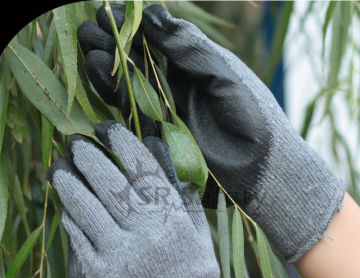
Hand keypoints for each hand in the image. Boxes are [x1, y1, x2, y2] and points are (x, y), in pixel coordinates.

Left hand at [47, 121, 260, 277]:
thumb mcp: (201, 240)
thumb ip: (188, 204)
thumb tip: (175, 172)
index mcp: (173, 219)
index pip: (144, 169)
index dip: (123, 144)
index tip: (108, 129)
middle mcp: (146, 233)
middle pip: (110, 182)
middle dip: (89, 156)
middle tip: (76, 141)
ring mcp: (120, 256)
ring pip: (87, 207)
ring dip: (69, 182)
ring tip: (58, 166)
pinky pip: (79, 238)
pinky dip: (71, 217)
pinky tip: (67, 206)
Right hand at [78, 4, 344, 262]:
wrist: (258, 167)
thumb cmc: (253, 117)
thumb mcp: (224, 76)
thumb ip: (190, 48)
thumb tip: (153, 14)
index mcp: (194, 65)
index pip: (157, 39)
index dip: (132, 26)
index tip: (108, 12)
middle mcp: (176, 85)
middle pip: (138, 60)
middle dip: (112, 43)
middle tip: (89, 29)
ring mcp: (166, 110)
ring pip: (129, 84)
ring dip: (107, 66)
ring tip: (89, 48)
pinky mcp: (159, 135)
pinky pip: (132, 112)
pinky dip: (114, 94)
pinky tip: (99, 76)